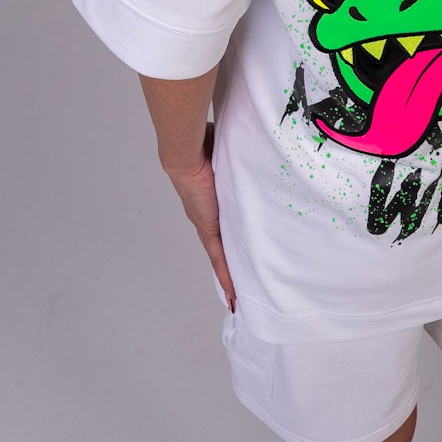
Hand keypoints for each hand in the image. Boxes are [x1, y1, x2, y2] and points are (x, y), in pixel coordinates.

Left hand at [159, 121, 236, 309]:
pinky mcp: (208, 231)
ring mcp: (206, 225)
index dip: (228, 238)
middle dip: (229, 262)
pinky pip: (218, 259)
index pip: (221, 225)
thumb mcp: (229, 160)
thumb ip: (239, 162)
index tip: (235, 250)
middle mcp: (207, 215)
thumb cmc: (206, 147)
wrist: (187, 156)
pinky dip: (225, 276)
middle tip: (241, 281)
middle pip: (221, 244)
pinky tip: (233, 294)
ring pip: (220, 255)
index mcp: (211, 200)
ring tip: (239, 294)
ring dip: (229, 273)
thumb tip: (254, 149)